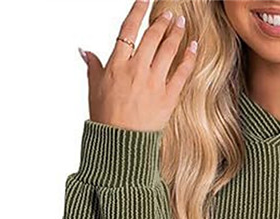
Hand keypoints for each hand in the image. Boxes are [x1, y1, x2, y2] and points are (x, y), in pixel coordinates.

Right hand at [79, 0, 197, 131]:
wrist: (121, 143)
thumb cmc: (106, 118)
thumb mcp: (94, 89)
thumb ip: (93, 66)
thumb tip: (85, 51)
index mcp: (116, 64)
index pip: (128, 30)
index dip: (138, 11)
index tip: (145, 0)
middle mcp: (136, 69)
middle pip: (152, 37)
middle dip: (162, 22)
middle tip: (170, 15)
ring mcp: (153, 83)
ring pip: (168, 50)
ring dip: (177, 34)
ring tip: (182, 24)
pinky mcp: (168, 97)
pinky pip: (182, 73)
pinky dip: (189, 57)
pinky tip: (194, 46)